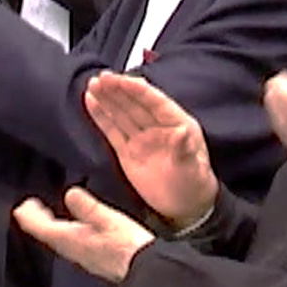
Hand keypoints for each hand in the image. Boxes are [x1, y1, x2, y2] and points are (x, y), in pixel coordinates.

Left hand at [13, 187, 155, 284]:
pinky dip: (62, 233)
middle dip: (36, 220)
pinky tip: (71, 229)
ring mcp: (83, 257)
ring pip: (57, 240)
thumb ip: (88, 208)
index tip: (23, 205)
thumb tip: (70, 193)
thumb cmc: (128, 246)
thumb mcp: (109, 220)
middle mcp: (73, 251)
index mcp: (72, 240)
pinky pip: (69, 244)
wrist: (146, 274)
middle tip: (29, 207)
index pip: (42, 228)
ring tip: (45, 215)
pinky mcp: (93, 260)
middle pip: (47, 235)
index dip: (30, 217)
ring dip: (48, 226)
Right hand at [82, 72, 217, 226]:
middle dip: (118, 90)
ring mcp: (141, 138)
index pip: (155, 102)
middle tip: (101, 78)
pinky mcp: (127, 151)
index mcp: (177, 124)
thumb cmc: (194, 186)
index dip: (138, 90)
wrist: (185, 208)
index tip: (122, 80)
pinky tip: (91, 102)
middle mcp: (157, 127)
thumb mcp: (193, 170)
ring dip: (107, 99)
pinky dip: (101, 116)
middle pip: (135, 103)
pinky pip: (112, 130)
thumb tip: (182, 132)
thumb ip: (185, 151)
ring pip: (121, 113)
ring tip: (92, 84)